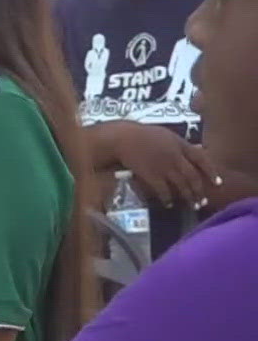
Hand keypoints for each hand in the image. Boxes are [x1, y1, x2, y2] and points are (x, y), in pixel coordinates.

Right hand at [98, 120, 217, 208]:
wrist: (122, 138)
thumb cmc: (142, 134)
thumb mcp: (166, 134)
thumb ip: (180, 145)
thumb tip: (195, 151)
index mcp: (181, 144)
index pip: (202, 159)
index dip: (212, 172)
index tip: (218, 183)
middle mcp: (176, 157)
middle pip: (193, 177)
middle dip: (199, 190)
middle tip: (202, 201)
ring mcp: (164, 167)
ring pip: (181, 185)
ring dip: (187, 197)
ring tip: (191, 206)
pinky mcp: (151, 176)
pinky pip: (163, 191)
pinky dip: (167, 199)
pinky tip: (169, 204)